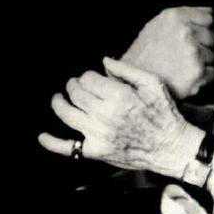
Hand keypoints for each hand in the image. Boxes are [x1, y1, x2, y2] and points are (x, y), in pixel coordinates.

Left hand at [38, 57, 204, 178]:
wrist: (171, 147)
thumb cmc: (164, 113)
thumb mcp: (153, 84)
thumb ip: (127, 70)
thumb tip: (104, 61)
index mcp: (119, 97)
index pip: (89, 79)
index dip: (87, 76)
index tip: (93, 77)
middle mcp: (105, 115)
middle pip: (76, 94)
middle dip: (73, 85)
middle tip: (76, 84)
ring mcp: (98, 135)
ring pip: (67, 115)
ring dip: (59, 103)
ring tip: (58, 98)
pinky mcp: (96, 152)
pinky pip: (68, 149)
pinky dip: (52, 143)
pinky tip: (42, 136)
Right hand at [123, 6, 213, 98]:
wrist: (134, 82)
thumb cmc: (144, 54)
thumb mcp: (157, 25)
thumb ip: (184, 16)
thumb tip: (211, 13)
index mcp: (175, 17)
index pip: (208, 18)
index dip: (201, 29)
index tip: (193, 37)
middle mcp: (186, 32)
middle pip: (212, 37)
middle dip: (202, 46)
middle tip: (184, 55)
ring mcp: (193, 52)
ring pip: (212, 55)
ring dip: (202, 62)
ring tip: (182, 67)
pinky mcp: (198, 72)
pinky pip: (212, 72)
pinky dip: (203, 76)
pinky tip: (186, 77)